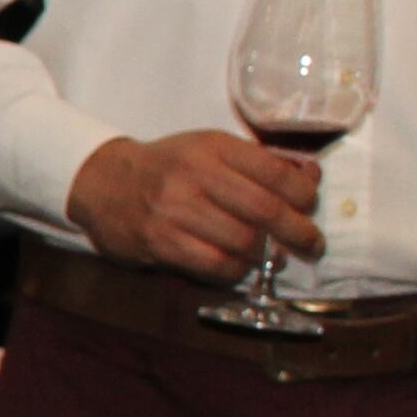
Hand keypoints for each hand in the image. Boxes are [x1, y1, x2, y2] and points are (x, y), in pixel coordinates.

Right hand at [68, 132, 321, 282]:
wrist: (104, 183)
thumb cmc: (169, 167)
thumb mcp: (210, 149)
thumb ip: (258, 162)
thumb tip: (310, 176)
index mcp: (212, 147)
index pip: (274, 171)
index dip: (303, 193)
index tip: (310, 205)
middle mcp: (193, 176)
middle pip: (264, 209)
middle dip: (298, 231)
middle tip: (312, 243)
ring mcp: (174, 211)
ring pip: (243, 241)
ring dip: (267, 254)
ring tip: (274, 257)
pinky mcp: (160, 242)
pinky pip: (215, 265)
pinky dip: (237, 269)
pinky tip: (241, 265)